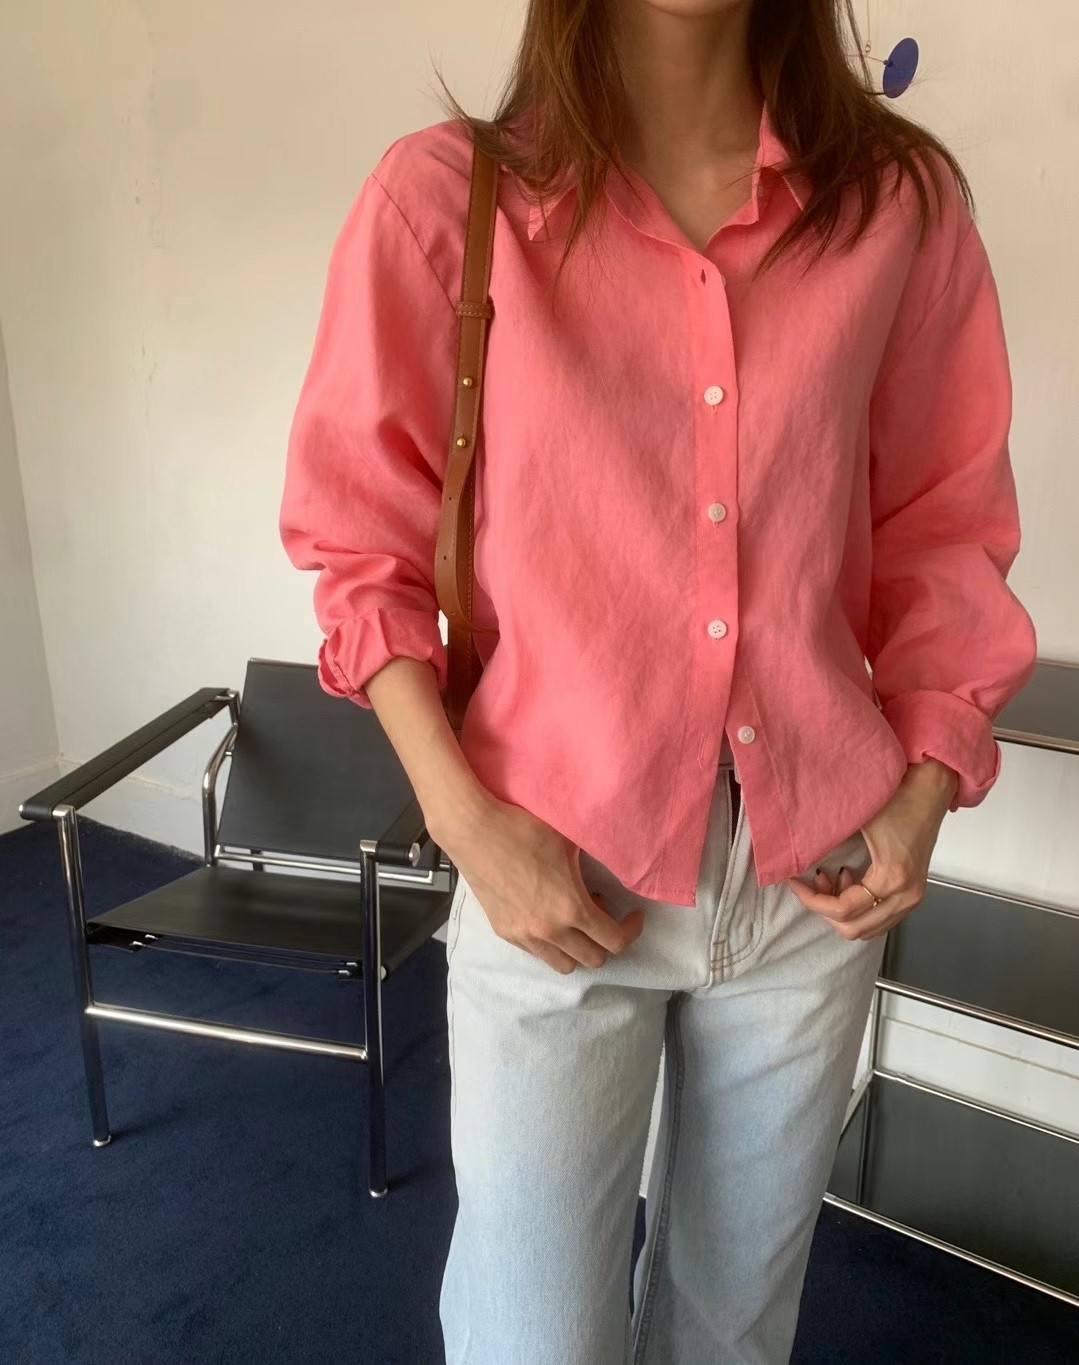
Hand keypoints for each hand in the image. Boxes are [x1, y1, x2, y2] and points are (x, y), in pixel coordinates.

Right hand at [435, 789, 644, 974]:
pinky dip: (552, 944)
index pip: (615, 942)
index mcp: (572, 908)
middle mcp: (549, 931)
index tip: (633, 916)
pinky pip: (537, 953)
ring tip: (574, 919)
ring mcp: (524, 935)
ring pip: (563, 965)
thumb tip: (620, 858)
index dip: (631, 930)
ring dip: (578, 949)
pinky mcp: (504, 931)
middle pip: (593, 960)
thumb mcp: (571, 839)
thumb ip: (597, 857)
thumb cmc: (523, 828)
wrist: (473, 830)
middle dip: (606, 942)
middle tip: (604, 915)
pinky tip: (548, 916)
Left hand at [785, 758, 958, 940]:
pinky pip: (879, 918)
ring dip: (842, 911)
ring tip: (830, 879)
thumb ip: (829, 846)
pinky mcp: (913, 893)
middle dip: (825, 910)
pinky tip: (848, 880)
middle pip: (854, 929)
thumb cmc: (896, 798)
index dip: (811, 900)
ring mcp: (913, 898)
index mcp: (892, 878)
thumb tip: (799, 863)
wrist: (931, 788)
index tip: (794, 882)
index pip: (842, 910)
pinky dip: (858, 908)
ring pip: (867, 928)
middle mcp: (906, 896)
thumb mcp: (857, 820)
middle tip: (812, 882)